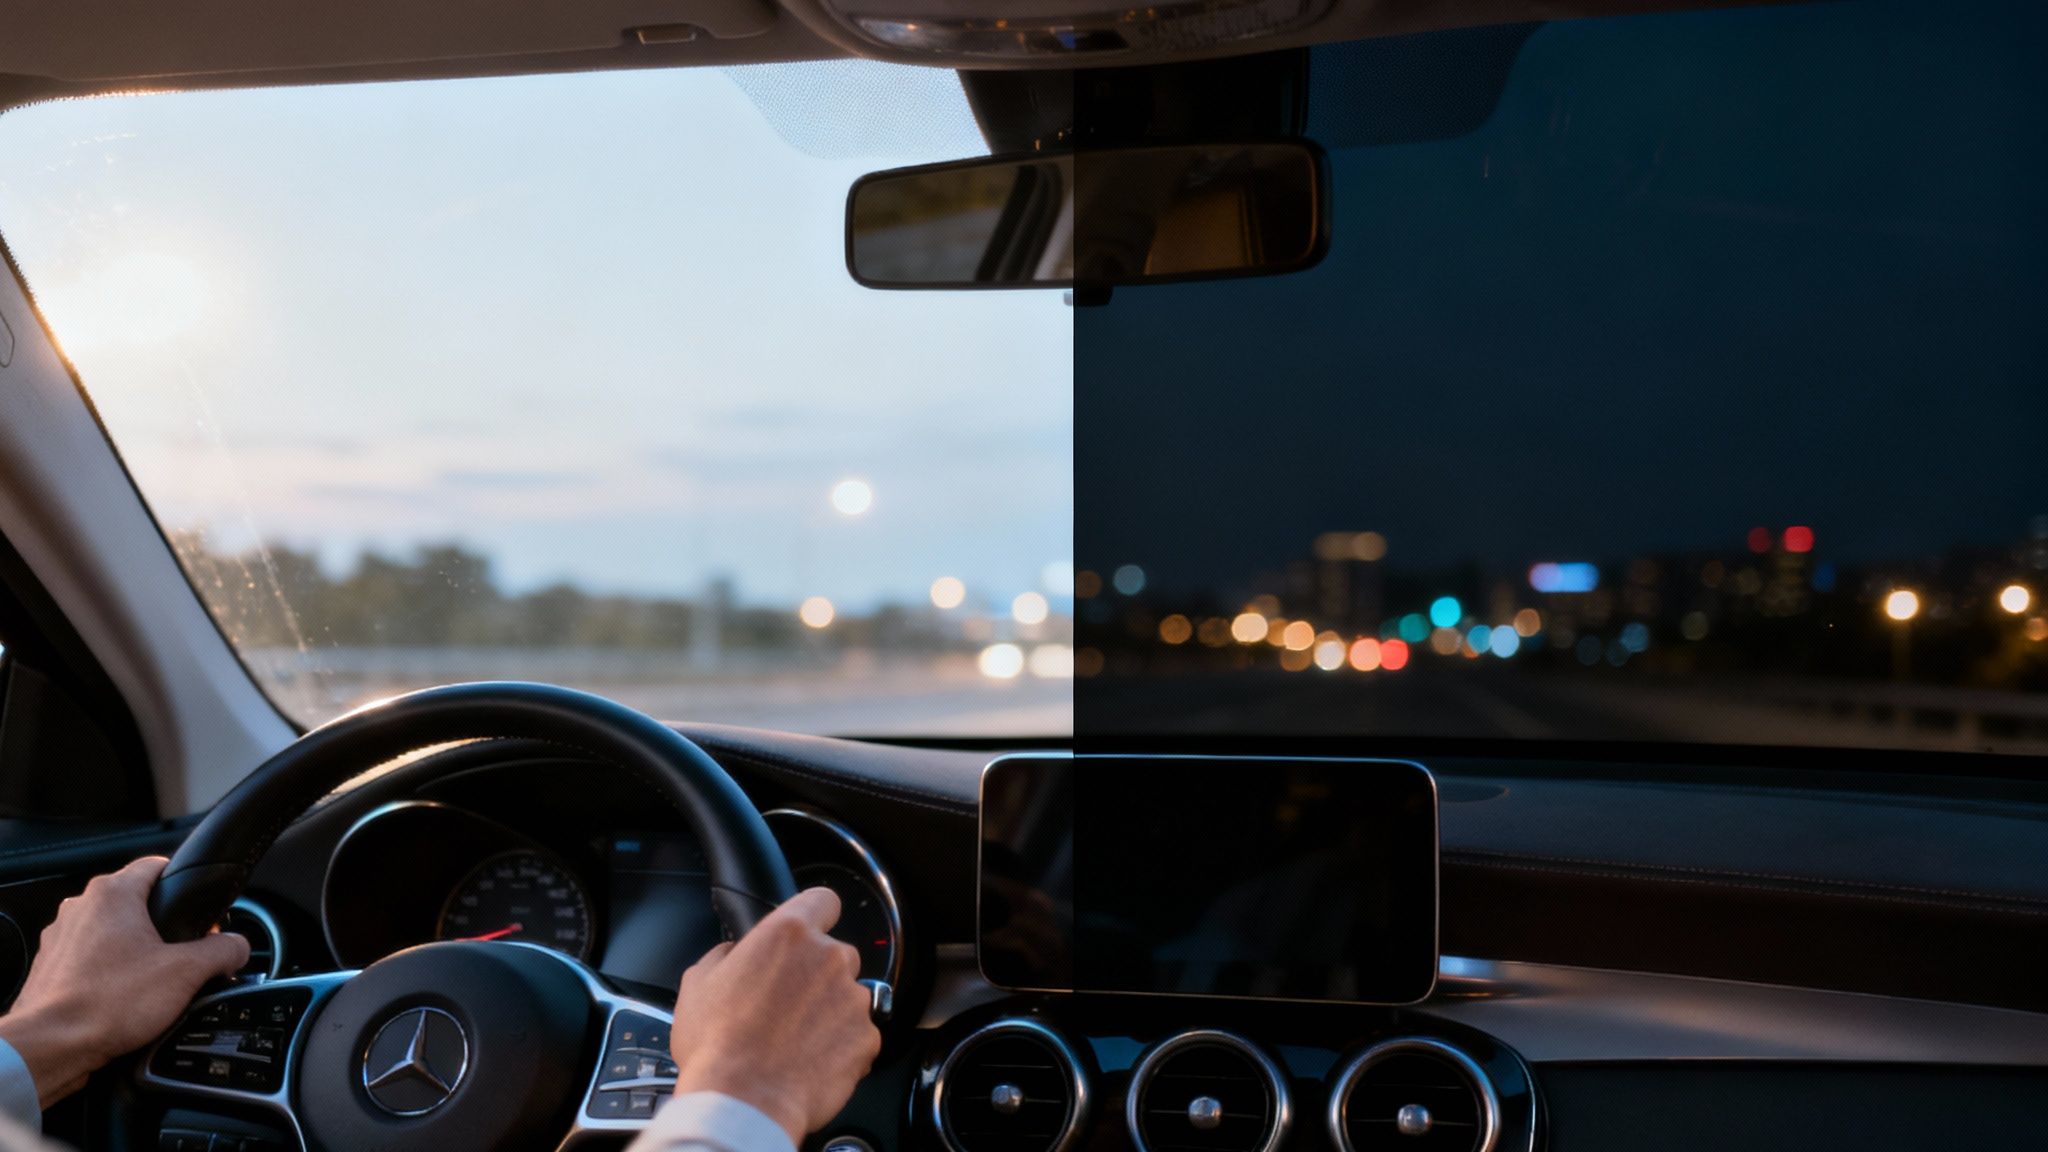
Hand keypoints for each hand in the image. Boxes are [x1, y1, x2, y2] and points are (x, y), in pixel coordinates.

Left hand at [0, 857, 248, 1107]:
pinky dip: (110, 974)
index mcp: (112, 894)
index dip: (186, 886)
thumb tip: (237, 947)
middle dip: (164, 928)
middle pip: (137, 902)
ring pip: (113, 932)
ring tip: (152, 985)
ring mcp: (61, 938)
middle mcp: (81, 908)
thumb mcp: (188, 972)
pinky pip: (92, 960)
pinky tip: (124, 1000)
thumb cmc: (106, 1004)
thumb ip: (224, 950)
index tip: (199, 912)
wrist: (51, 1047)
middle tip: (182, 957)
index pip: (158, 865)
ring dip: (135, 952)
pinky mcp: (52, 968)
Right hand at [670, 888, 880, 1144]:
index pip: (822, 900)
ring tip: (795, 1039)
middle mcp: (829, 957)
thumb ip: (726, 955)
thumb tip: (736, 953)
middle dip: (816, 974)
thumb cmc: (717, 1045)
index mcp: (788, 934)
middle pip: (834, 953)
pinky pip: (859, 1034)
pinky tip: (810, 1060)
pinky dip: (841, 1045)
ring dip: (829, 1011)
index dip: (814, 914)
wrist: (744, 1102)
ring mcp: (854, 998)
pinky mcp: (868, 1036)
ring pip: (848, 995)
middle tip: (786, 1004)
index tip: (809, 929)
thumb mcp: (698, 983)